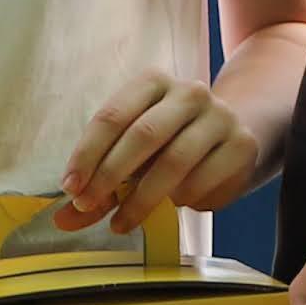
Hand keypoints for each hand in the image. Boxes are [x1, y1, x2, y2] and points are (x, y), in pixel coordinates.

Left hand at [57, 71, 263, 229]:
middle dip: (110, 176)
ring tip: (123, 222)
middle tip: (88, 207)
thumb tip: (63, 220)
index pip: (112, 116)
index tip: (71, 188)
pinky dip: (181, 200)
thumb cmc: (171, 144)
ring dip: (142, 199)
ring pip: (174, 162)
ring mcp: (219, 116)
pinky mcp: (242, 144)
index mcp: (152, 83)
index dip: (87, 153)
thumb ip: (100, 184)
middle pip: (142, 136)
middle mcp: (188, 92)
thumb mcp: (132, 157)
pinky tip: (173, 206)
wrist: (235, 133)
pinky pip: (203, 180)